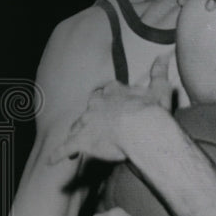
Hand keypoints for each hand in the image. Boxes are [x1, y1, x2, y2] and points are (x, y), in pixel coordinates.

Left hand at [50, 56, 172, 164]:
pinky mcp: (81, 140)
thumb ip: (159, 72)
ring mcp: (87, 122)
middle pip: (90, 106)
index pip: (108, 90)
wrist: (143, 130)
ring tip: (78, 137)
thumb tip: (164, 55)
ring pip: (77, 125)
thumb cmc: (152, 111)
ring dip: (77, 130)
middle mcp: (96, 103)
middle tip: (99, 121)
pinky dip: (58, 154)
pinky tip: (51, 160)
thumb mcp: (160, 88)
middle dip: (93, 112)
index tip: (118, 103)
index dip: (112, 98)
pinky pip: (65, 148)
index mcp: (113, 90)